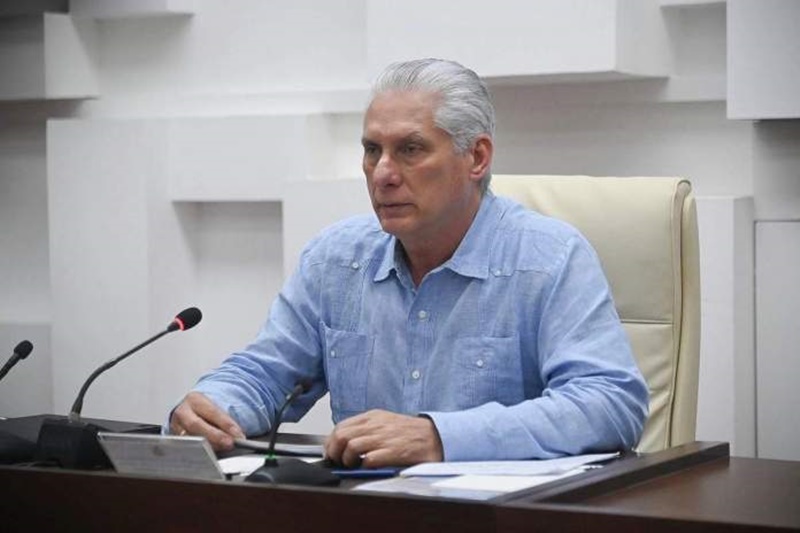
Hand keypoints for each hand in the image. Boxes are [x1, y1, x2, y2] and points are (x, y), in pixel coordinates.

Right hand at [169, 392, 244, 451]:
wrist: (189, 413)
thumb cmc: (205, 412)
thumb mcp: (215, 409)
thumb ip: (226, 421)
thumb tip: (238, 436)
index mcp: (195, 399)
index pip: (212, 412)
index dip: (225, 424)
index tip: (238, 434)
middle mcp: (183, 412)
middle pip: (196, 425)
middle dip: (215, 436)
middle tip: (230, 444)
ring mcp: (176, 427)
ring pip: (190, 438)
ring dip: (209, 446)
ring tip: (223, 449)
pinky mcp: (175, 440)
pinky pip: (188, 448)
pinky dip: (202, 452)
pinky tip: (212, 453)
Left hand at [324, 409, 442, 467]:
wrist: (434, 436)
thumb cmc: (410, 432)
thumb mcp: (385, 422)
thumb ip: (366, 428)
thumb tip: (345, 442)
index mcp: (372, 417)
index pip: (341, 426)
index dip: (331, 442)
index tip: (331, 452)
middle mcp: (375, 425)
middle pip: (342, 436)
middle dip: (334, 452)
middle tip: (338, 461)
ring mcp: (383, 438)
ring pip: (351, 446)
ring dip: (347, 460)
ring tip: (352, 465)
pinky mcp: (392, 451)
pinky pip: (368, 459)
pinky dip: (362, 465)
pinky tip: (366, 467)